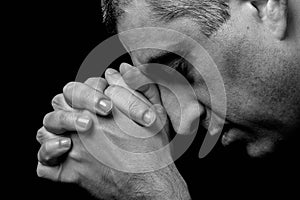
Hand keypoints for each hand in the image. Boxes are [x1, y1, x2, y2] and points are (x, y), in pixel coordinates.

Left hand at [36, 63, 190, 199]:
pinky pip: (44, 166)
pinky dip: (48, 158)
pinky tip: (62, 154)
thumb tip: (117, 70)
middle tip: (83, 114)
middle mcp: (85, 128)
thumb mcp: (153, 113)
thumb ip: (136, 87)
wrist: (152, 185)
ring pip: (45, 131)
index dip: (89, 91)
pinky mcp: (72, 175)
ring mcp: (75, 152)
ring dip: (53, 129)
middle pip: (59, 104)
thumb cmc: (154, 150)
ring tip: (69, 132)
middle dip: (68, 105)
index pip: (81, 88)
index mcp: (103, 110)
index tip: (99, 102)